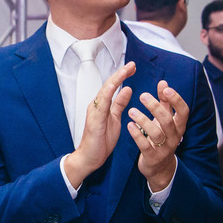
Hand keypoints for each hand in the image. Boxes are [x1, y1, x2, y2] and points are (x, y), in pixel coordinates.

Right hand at [65, 62, 135, 187]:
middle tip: (132, 65)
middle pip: (109, 84)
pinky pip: (102, 103)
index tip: (132, 68)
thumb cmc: (100, 141)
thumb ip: (119, 104)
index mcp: (102, 105)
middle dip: (121, 73)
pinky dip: (108, 92)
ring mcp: (95, 111)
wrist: (89, 158)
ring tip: (126, 70)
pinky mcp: (95, 118)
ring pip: (105, 90)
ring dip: (116, 79)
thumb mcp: (115, 119)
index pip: (113, 86)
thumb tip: (127, 90)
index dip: (122, 76)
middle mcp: (97, 105)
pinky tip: (115, 85)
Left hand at [129, 80, 188, 191]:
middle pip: (167, 120)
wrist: (159, 167)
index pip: (184, 111)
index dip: (176, 100)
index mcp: (179, 126)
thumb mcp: (164, 121)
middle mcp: (174, 137)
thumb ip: (164, 102)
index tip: (166, 89)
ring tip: (131, 111)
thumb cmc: (161, 138)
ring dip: (143, 120)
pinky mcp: (152, 157)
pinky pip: (145, 145)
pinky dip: (137, 134)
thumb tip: (163, 83)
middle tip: (142, 95)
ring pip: (156, 133)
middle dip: (155, 107)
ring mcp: (164, 148)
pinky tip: (129, 125)